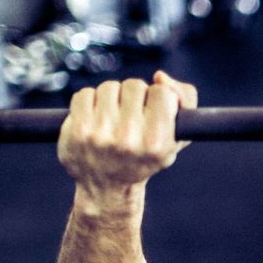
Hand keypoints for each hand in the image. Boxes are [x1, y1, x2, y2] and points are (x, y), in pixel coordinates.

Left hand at [58, 71, 198, 202]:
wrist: (107, 187)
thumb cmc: (146, 158)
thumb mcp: (178, 137)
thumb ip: (185, 100)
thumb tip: (160, 76)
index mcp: (157, 143)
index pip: (162, 92)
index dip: (159, 98)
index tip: (154, 111)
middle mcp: (129, 140)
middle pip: (135, 85)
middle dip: (134, 96)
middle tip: (132, 116)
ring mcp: (100, 134)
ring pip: (109, 87)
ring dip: (112, 97)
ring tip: (113, 117)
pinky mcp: (77, 130)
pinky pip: (84, 94)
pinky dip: (90, 102)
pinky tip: (95, 119)